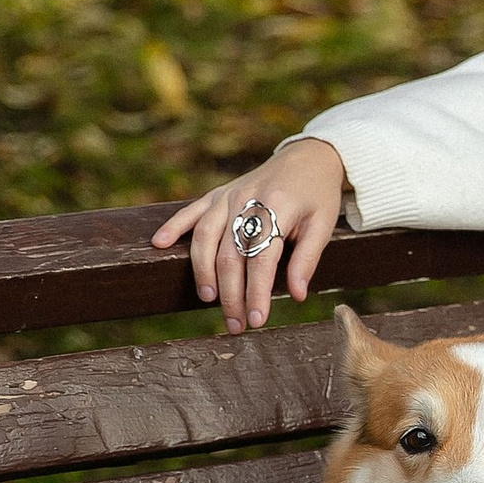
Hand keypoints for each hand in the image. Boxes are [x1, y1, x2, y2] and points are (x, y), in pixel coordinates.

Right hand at [153, 136, 347, 332]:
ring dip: (203, 273)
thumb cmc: (317, 194)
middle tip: (236, 324)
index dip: (257, 293)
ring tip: (208, 300)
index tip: (257, 320)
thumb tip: (297, 295)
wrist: (307, 157)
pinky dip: (174, 226)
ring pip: (206, 238)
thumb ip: (308, 259)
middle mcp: (247, 199)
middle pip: (230, 255)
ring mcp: (228, 195)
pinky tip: (160, 244)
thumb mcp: (323, 225)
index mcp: (278, 207)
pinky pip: (191, 211)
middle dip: (231, 295)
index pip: (262, 259)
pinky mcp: (217, 194)